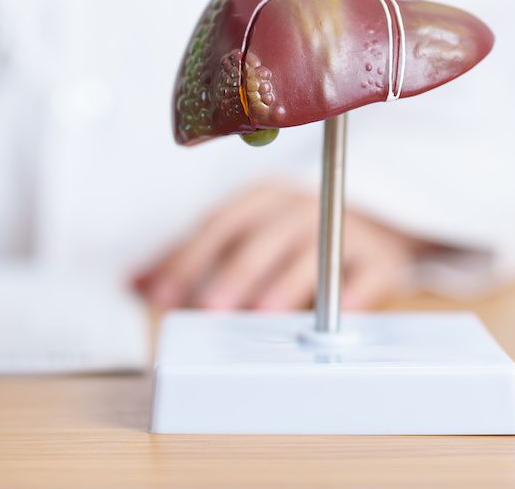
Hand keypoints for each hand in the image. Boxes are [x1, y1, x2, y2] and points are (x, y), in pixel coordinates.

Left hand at [133, 182, 426, 310]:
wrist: (378, 223)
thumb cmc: (293, 233)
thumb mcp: (244, 234)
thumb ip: (193, 258)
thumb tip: (134, 282)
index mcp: (261, 199)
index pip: (218, 225)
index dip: (188, 260)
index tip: (163, 297)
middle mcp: (299, 208)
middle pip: (262, 238)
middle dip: (233, 273)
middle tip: (210, 308)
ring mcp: (342, 229)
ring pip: (310, 253)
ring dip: (284, 284)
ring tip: (261, 313)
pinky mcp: (380, 257)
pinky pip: (366, 275)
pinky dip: (351, 295)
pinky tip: (334, 316)